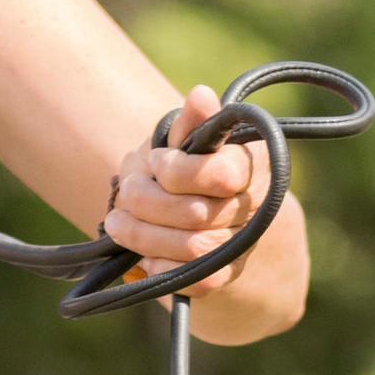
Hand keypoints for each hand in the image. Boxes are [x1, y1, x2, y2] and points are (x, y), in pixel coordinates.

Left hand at [103, 87, 271, 294]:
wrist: (183, 211)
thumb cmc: (179, 166)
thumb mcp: (180, 140)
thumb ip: (190, 124)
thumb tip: (201, 95)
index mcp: (252, 166)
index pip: (221, 174)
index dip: (178, 171)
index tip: (156, 162)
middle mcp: (255, 208)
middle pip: (196, 213)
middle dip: (148, 201)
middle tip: (127, 190)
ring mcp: (241, 246)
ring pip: (191, 248)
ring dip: (143, 234)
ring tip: (119, 221)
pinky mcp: (223, 275)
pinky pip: (191, 279)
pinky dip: (158, 265)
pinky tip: (143, 252)